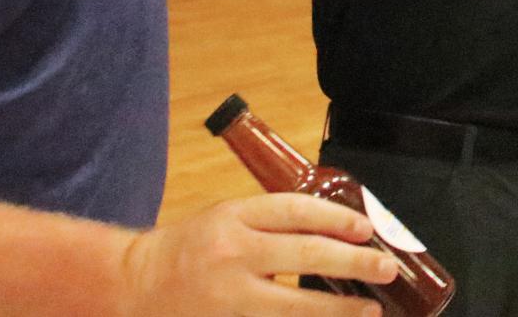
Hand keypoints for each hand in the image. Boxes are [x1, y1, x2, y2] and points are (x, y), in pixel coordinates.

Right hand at [119, 194, 396, 315]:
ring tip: (370, 310)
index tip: (366, 229)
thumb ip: (271, 223)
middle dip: (352, 262)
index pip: (295, 210)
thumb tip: (336, 232)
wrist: (132, 287)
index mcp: (233, 217)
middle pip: (304, 255)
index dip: (336, 219)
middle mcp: (231, 253)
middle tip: (385, 267)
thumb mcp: (225, 219)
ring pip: (293, 306)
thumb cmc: (189, 249)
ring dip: (336, 309)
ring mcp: (227, 297)